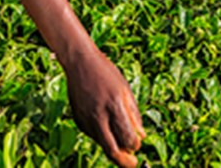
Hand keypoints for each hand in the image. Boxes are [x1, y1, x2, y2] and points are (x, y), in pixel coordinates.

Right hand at [65, 47, 144, 166]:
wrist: (80, 62)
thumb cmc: (106, 72)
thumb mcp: (125, 89)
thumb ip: (134, 114)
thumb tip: (141, 136)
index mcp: (114, 105)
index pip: (127, 138)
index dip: (135, 146)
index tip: (138, 145)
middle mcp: (98, 115)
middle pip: (112, 150)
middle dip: (124, 162)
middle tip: (132, 163)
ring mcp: (86, 119)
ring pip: (102, 144)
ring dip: (113, 147)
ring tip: (121, 141)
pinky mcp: (78, 120)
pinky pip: (93, 135)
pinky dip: (103, 136)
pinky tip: (108, 127)